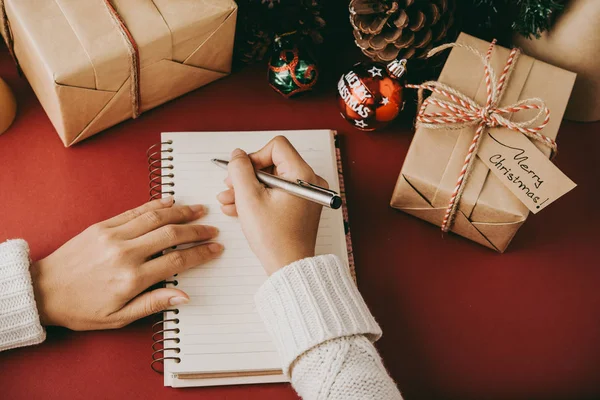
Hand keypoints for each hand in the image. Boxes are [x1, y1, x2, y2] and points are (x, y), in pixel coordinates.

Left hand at [30, 198, 222, 329]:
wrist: (43, 290)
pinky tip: (171, 202)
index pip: (177, 260)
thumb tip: (184, 296)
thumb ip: (153, 303)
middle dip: (197, 230)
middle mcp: (125, 253)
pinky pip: (135, 211)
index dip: (200, 253)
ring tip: (199, 210)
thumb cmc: (80, 308)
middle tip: (212, 229)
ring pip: (156, 217)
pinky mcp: (103, 225)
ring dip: (181, 212)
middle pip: (171, 234)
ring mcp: (113, 235)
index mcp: (132, 278)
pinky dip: (156, 205)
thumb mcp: (118, 317)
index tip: (215, 248)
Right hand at [216, 136, 325, 274]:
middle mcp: (309, 182)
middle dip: (247, 175)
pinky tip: (238, 208)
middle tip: (229, 187)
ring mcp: (306, 195)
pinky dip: (258, 198)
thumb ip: (240, 169)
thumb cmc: (275, 239)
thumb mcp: (249, 198)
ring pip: (271, 180)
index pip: (276, 147)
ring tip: (228, 201)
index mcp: (303, 175)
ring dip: (248, 188)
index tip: (241, 173)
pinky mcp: (300, 206)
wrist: (288, 267)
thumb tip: (238, 155)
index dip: (254, 157)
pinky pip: (276, 193)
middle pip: (272, 163)